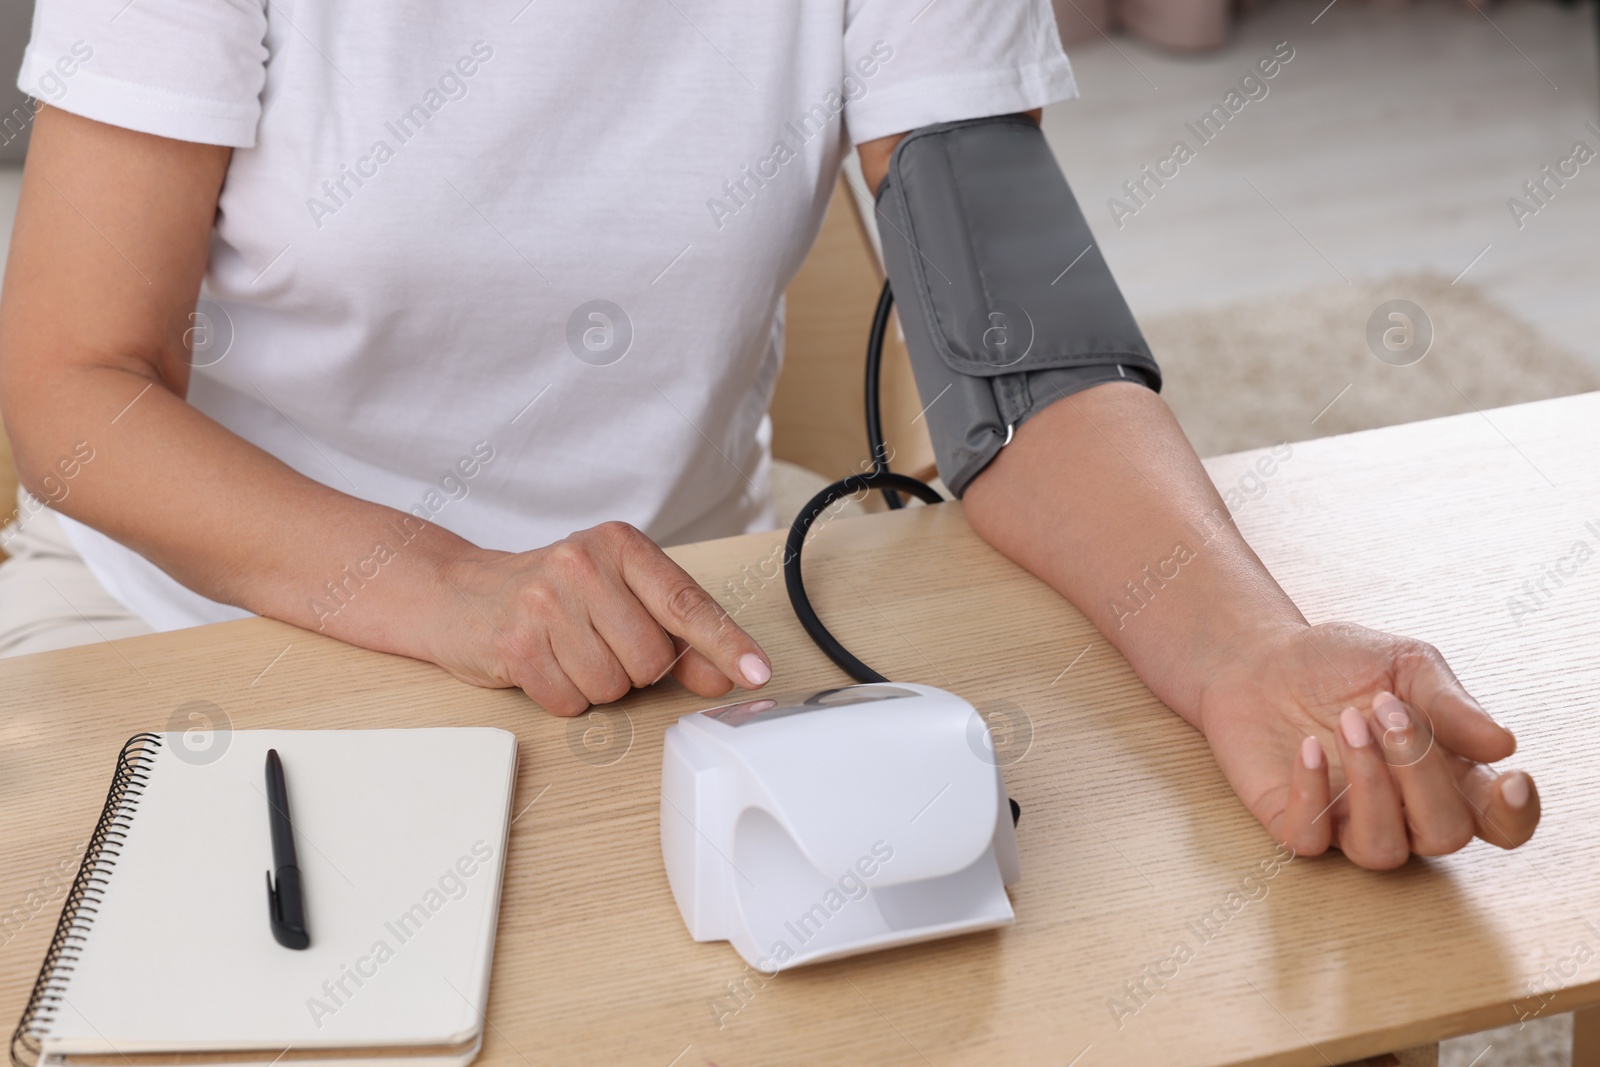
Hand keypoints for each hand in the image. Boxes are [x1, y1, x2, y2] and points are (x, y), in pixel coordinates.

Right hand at [434, 521, 770, 714]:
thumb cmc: (552, 595)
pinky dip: (564, 697)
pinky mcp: (516, 643)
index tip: (757, 672)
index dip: (726, 643)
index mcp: (620, 545)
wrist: (462, 594)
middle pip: (652, 659)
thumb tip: (726, 672)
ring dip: (597, 685)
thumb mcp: (620, 596)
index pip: (687, 603)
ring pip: (613, 686)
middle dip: (634, 669)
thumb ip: (677, 634)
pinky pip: (572, 702)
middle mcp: (583, 564)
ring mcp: (545, 602)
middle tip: (599, 643)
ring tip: (569, 652)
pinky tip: (545, 666)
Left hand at [1196, 621, 1538, 868]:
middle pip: (1445, 835)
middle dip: (1422, 772)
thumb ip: (1450, 703)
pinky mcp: (1293, 822)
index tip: (1512, 777)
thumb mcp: (1403, 664)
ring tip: (1349, 721)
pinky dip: (1310, 794)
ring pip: (1382, 850)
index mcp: (1447, 774)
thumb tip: (1503, 742)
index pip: (1500, 823)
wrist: (1261, 658)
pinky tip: (1306, 747)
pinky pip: (1309, 840)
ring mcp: (1348, 822)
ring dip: (1370, 784)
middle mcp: (1404, 810)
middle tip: (1387, 711)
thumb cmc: (1340, 665)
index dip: (1515, 816)